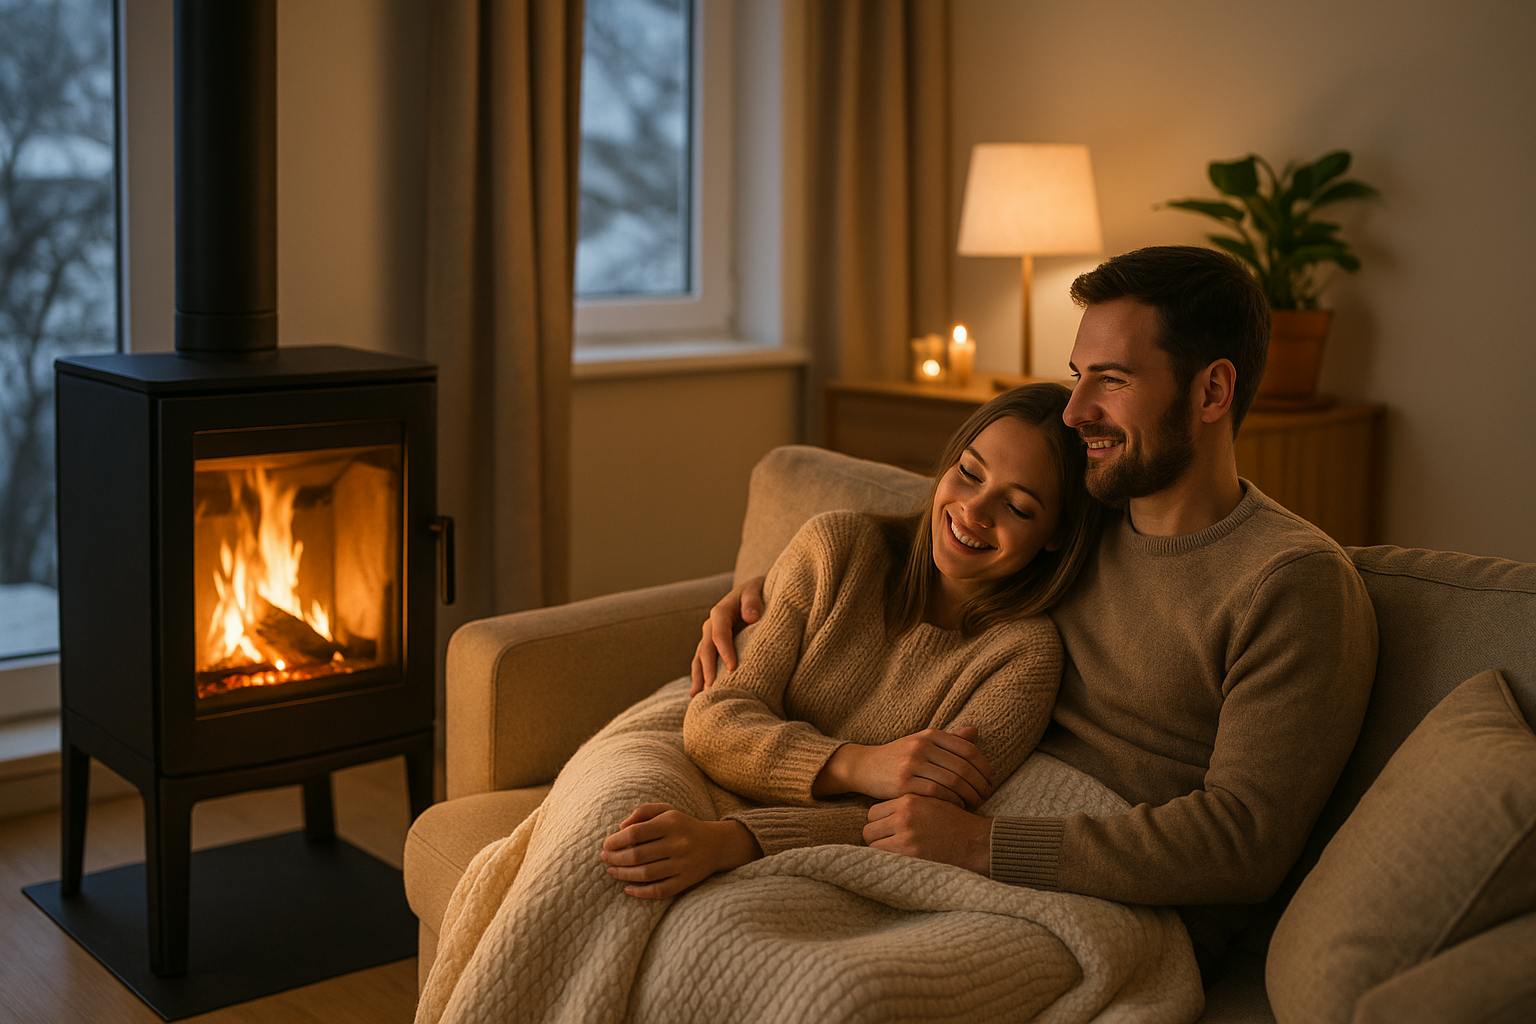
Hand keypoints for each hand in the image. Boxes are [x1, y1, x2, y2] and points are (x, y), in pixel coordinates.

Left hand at [600, 803, 760, 898]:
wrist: (717, 844)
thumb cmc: (684, 826)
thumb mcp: (667, 811)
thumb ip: (643, 812)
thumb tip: (620, 827)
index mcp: (672, 823)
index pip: (636, 833)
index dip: (616, 840)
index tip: (606, 845)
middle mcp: (678, 843)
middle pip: (637, 855)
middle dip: (615, 858)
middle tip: (604, 859)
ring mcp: (683, 864)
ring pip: (645, 874)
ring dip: (623, 874)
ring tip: (612, 871)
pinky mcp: (686, 881)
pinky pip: (660, 890)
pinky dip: (641, 892)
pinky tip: (627, 889)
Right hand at [689, 576, 764, 695]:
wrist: (754, 592)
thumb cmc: (759, 591)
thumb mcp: (756, 589)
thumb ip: (753, 600)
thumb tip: (751, 616)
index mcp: (720, 611)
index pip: (720, 633)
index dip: (724, 650)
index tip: (733, 668)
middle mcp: (710, 625)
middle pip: (706, 650)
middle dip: (708, 670)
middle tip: (713, 691)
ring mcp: (709, 637)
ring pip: (700, 659)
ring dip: (700, 678)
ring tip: (700, 698)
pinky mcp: (712, 647)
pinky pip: (702, 663)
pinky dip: (699, 678)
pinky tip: (697, 696)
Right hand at [818, 725, 993, 807]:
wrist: (864, 767)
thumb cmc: (899, 757)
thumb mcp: (922, 742)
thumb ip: (949, 739)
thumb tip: (974, 731)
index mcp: (930, 735)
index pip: (968, 749)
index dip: (984, 767)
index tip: (990, 780)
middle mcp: (922, 746)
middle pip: (963, 767)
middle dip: (979, 784)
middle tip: (987, 796)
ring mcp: (911, 764)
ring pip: (952, 780)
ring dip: (969, 795)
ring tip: (975, 803)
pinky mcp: (903, 783)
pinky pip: (936, 793)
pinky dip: (952, 801)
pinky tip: (957, 806)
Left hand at [863, 794, 991, 873]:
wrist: (977, 841)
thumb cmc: (955, 822)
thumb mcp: (931, 802)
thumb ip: (908, 805)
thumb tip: (885, 814)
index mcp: (908, 800)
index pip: (873, 812)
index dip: (879, 822)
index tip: (886, 829)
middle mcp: (904, 817)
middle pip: (869, 828)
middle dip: (876, 837)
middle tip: (887, 843)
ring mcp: (906, 836)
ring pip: (873, 845)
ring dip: (880, 850)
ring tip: (893, 853)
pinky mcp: (911, 855)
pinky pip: (884, 858)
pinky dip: (887, 861)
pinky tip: (897, 861)